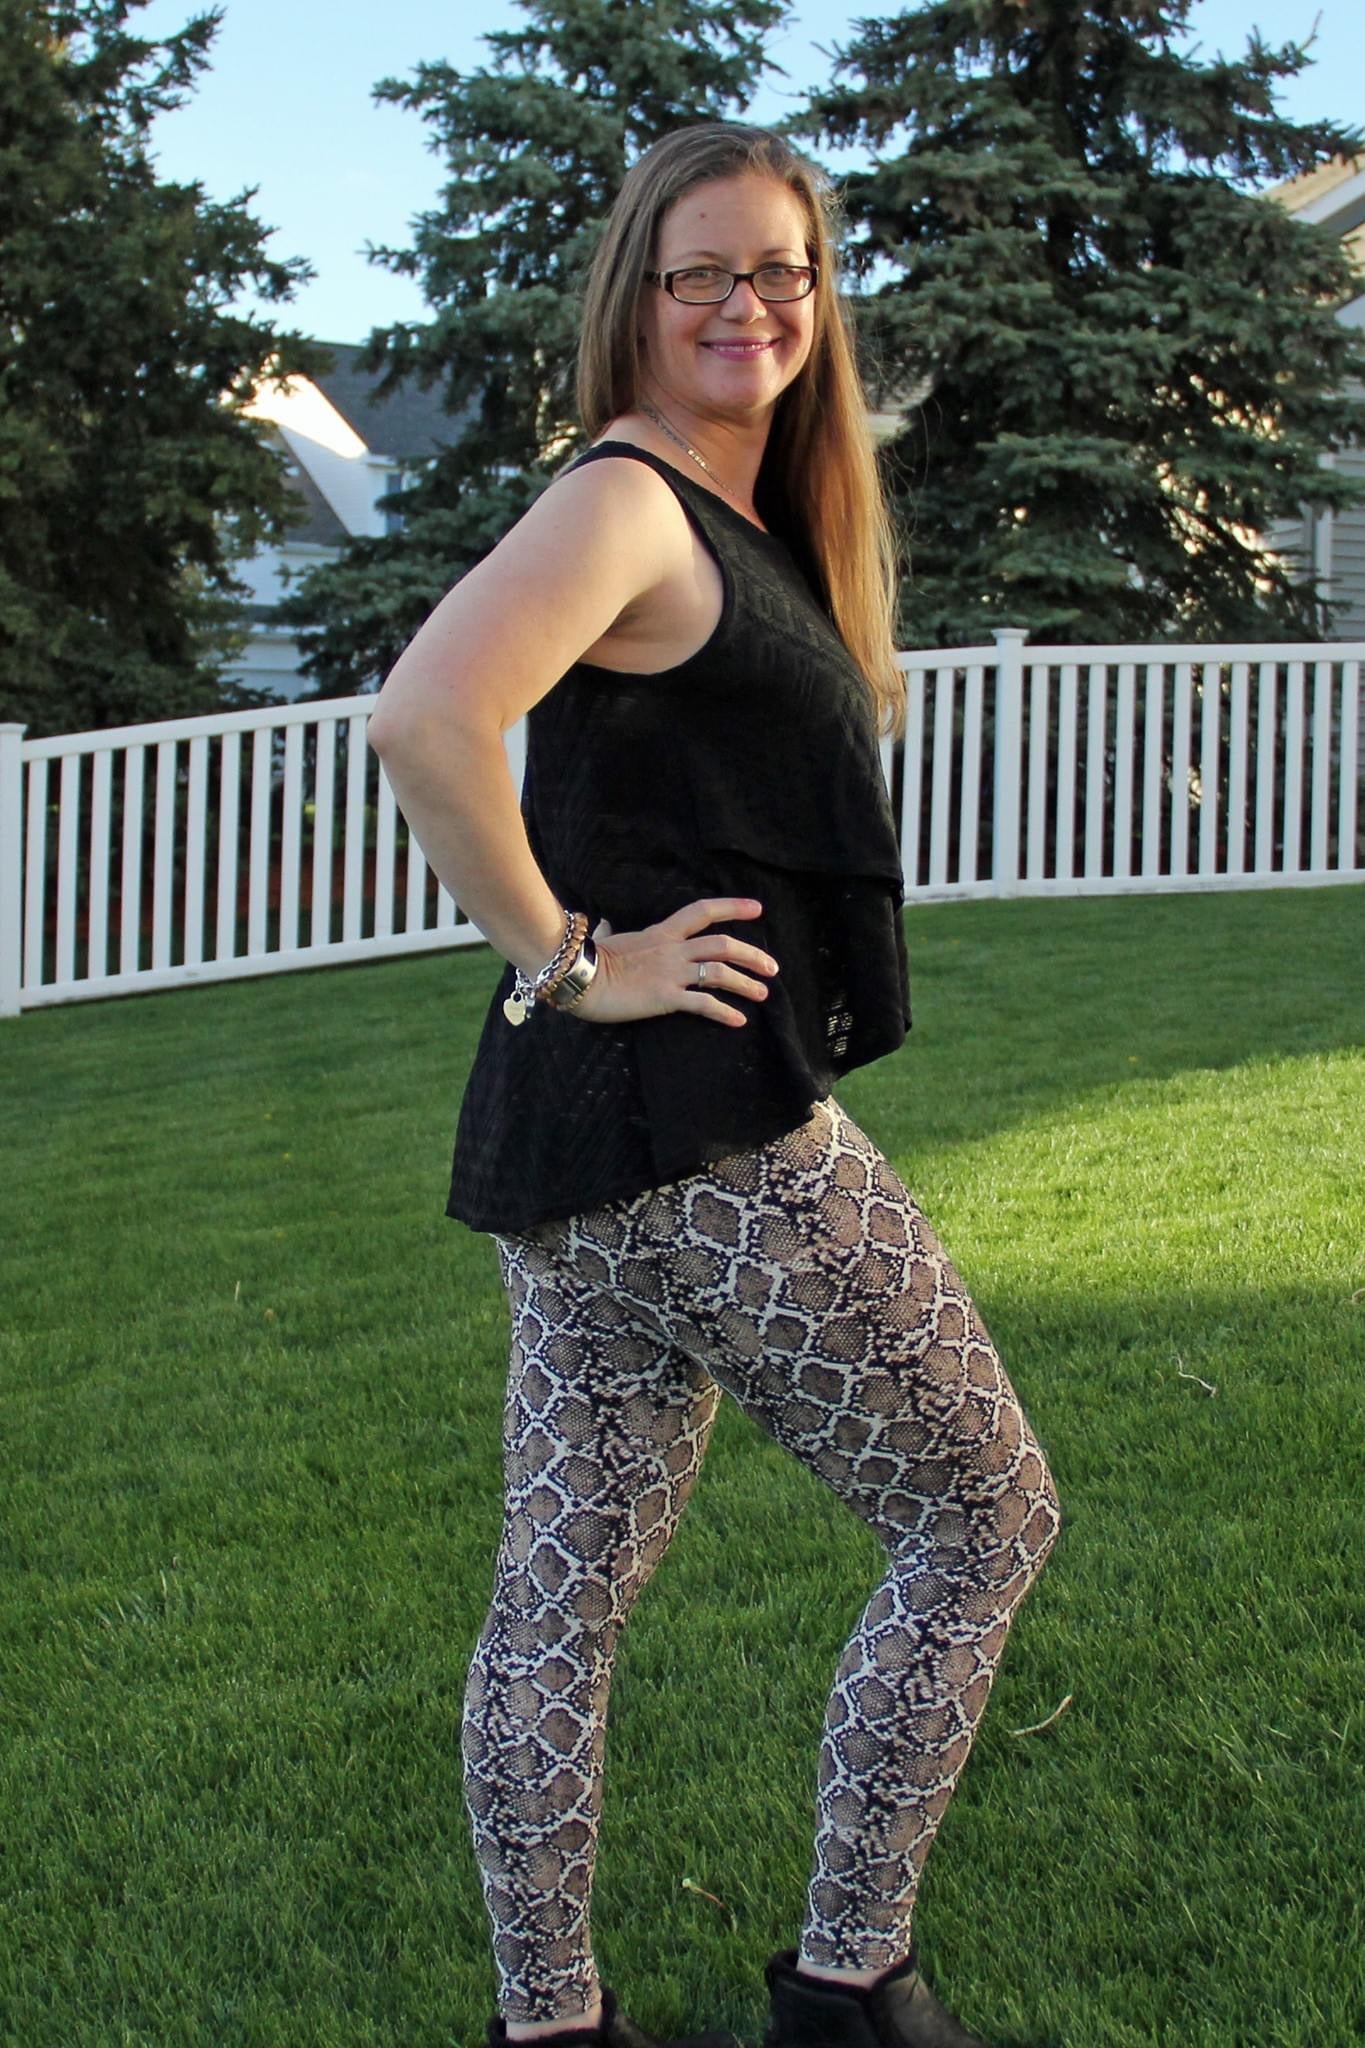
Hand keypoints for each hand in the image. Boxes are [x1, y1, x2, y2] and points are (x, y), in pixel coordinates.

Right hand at [566, 897, 778, 1027]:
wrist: (579, 976)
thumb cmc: (590, 959)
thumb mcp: (606, 939)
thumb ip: (610, 931)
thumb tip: (600, 923)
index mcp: (662, 932)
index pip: (702, 911)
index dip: (732, 907)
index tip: (757, 909)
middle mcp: (672, 949)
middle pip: (723, 945)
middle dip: (752, 955)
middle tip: (771, 968)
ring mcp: (670, 973)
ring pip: (719, 973)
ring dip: (746, 983)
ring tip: (763, 994)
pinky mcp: (665, 997)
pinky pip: (703, 1004)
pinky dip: (724, 1012)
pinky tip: (739, 1021)